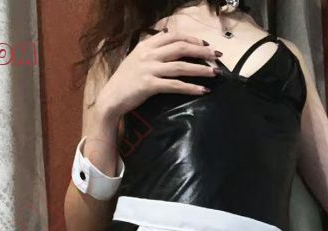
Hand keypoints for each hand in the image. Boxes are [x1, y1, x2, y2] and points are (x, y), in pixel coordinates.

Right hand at [96, 30, 220, 120]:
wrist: (110, 98)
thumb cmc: (125, 81)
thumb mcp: (137, 58)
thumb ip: (152, 49)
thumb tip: (168, 36)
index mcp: (146, 45)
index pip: (173, 35)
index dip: (192, 39)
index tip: (205, 44)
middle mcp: (148, 54)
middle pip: (180, 47)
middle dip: (201, 51)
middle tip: (216, 56)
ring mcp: (148, 69)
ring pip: (180, 66)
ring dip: (200, 69)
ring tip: (214, 73)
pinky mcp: (149, 85)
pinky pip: (174, 85)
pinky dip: (190, 87)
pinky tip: (202, 90)